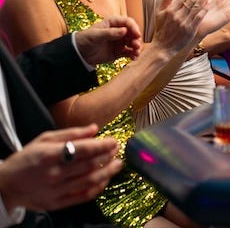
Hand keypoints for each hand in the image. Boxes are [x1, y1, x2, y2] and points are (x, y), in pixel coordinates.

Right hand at [0, 124, 120, 212]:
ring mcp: (56, 190)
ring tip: (117, 164)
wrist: (5, 185)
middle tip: (116, 150)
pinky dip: (97, 188)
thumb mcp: (44, 139)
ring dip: (107, 172)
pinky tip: (105, 179)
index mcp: (50, 155)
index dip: (102, 145)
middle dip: (107, 156)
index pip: (83, 149)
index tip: (113, 141)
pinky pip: (83, 196)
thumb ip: (71, 133)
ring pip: (90, 181)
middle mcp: (54, 174)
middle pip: (89, 165)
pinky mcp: (57, 203)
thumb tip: (94, 128)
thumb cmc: (26, 159)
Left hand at [74, 16, 141, 63]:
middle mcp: (119, 31)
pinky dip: (133, 55)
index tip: (137, 34)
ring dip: (137, 47)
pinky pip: (130, 52)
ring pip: (133, 43)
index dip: (134, 27)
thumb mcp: (96, 35)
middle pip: (133, 33)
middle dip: (137, 39)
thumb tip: (125, 30)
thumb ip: (110, 33)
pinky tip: (134, 58)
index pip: (128, 22)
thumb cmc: (85, 39)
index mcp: (113, 23)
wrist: (79, 54)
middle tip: (136, 45)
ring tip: (136, 53)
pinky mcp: (120, 51)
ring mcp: (120, 41)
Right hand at [150, 0, 211, 53]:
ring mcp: (185, 22)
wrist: (163, 47)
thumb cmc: (161, 29)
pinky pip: (199, 17)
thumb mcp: (159, 13)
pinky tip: (210, 1)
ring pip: (197, 6)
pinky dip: (205, 8)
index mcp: (171, 10)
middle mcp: (178, 15)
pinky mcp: (191, 29)